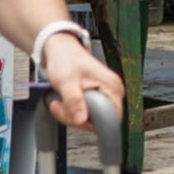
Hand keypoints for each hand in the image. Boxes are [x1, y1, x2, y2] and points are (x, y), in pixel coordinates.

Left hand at [35, 24, 124, 147]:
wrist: (61, 50)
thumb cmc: (65, 59)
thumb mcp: (66, 80)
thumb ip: (73, 101)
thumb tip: (81, 120)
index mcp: (111, 86)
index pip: (111, 119)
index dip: (91, 122)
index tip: (73, 114)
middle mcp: (113, 91)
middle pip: (101, 122)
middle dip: (77, 120)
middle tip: (61, 107)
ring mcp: (106, 95)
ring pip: (93, 121)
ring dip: (72, 116)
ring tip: (61, 102)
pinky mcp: (99, 98)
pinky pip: (89, 115)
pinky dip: (74, 113)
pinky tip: (66, 103)